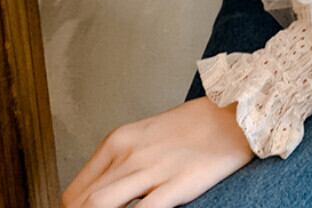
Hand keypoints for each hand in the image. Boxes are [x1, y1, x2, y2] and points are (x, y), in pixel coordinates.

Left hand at [62, 96, 253, 206]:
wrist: (236, 114)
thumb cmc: (196, 125)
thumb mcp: (148, 134)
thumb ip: (124, 161)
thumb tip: (104, 192)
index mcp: (119, 140)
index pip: (75, 192)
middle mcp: (129, 154)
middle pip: (81, 204)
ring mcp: (152, 170)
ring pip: (98, 207)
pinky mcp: (177, 184)